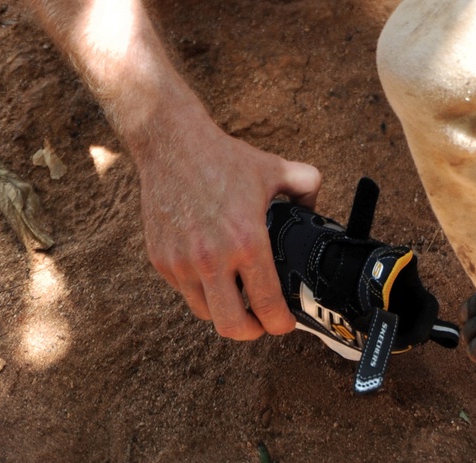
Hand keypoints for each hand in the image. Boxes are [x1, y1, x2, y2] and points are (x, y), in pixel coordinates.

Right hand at [137, 116, 320, 339]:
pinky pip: (183, 290)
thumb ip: (307, 187)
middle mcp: (211, 258)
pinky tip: (211, 271)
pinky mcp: (160, 259)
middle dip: (252, 332)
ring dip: (223, 310)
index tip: (285, 323)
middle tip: (261, 322)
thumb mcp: (274, 167)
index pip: (267, 304)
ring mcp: (181, 262)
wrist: (172, 142)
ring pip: (205, 312)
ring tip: (236, 296)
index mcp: (246, 240)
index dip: (281, 323)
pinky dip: (200, 289)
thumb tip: (315, 211)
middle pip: (232, 326)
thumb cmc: (223, 157)